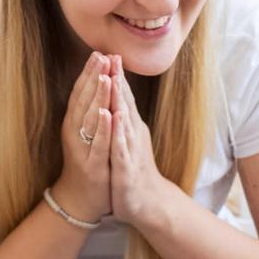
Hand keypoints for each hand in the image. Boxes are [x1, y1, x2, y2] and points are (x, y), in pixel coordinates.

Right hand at [53, 52, 113, 223]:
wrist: (81, 200)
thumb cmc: (87, 164)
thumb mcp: (88, 135)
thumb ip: (90, 112)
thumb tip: (98, 86)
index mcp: (75, 124)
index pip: (81, 93)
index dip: (89, 73)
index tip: (100, 52)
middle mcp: (75, 133)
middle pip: (83, 101)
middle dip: (93, 78)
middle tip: (101, 55)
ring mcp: (83, 150)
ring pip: (89, 119)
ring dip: (96, 97)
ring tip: (104, 77)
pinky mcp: (93, 166)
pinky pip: (98, 145)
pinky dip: (102, 129)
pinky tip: (107, 114)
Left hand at [108, 55, 172, 226]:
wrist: (148, 204)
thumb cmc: (137, 173)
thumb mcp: (130, 144)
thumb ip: (126, 123)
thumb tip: (120, 102)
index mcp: (131, 130)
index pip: (124, 99)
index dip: (118, 77)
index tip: (110, 53)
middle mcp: (133, 136)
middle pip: (125, 104)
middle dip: (119, 80)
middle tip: (113, 55)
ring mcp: (131, 151)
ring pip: (124, 121)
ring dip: (119, 99)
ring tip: (113, 77)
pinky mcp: (126, 168)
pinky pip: (121, 147)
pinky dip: (118, 131)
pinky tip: (114, 117)